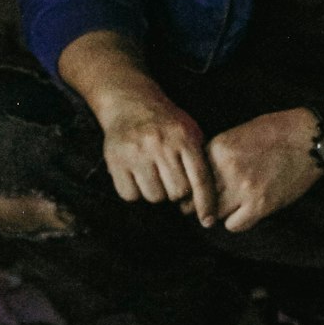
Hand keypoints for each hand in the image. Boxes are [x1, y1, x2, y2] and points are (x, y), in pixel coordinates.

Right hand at [99, 92, 217, 226]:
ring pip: (154, 196)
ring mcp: (136, 152)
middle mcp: (160, 144)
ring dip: (156, 192)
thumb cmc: (166, 123)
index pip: (200, 178)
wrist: (131, 102)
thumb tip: (206, 203)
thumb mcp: (190, 131)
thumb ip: (199, 161)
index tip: (208, 221)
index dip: (206, 203)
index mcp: (183, 137)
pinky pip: (130, 195)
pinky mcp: (115, 160)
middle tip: (171, 179)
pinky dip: (135, 192)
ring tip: (154, 175)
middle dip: (177, 192)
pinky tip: (137, 176)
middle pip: (177, 192)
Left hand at [204, 109, 321, 232]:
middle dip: (203, 201)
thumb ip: (219, 153)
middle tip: (210, 203)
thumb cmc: (276, 131)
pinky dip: (236, 221)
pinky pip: (234, 225)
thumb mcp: (240, 132)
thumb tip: (203, 174)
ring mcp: (243, 188)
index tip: (198, 191)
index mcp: (219, 147)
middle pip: (200, 197)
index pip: (194, 176)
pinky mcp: (260, 205)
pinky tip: (244, 212)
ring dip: (220, 212)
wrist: (309, 137)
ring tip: (230, 206)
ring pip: (214, 213)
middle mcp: (227, 168)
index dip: (195, 185)